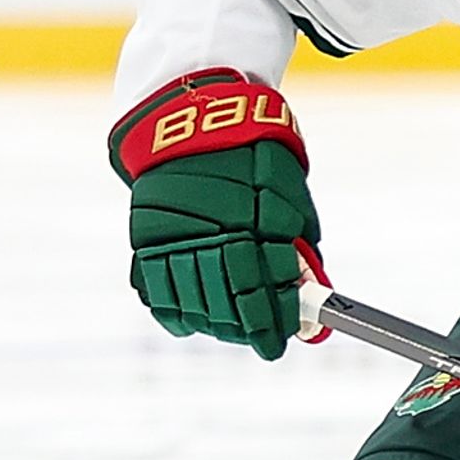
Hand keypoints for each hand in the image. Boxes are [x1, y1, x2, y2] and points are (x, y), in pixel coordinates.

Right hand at [111, 68, 321, 357]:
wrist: (186, 117)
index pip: (260, 285)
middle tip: (263, 342)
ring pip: (192, 301)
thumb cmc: (248, 149)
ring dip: (215, 324)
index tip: (282, 340)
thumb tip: (314, 286)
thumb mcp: (284, 184)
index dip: (274, 319)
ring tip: (231, 331)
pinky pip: (155, 290)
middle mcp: (205, 229)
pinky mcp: (144, 237)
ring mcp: (170, 235)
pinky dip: (174, 312)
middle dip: (248, 329)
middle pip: (226, 301)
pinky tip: (192, 321)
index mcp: (245, 215)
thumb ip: (298, 236)